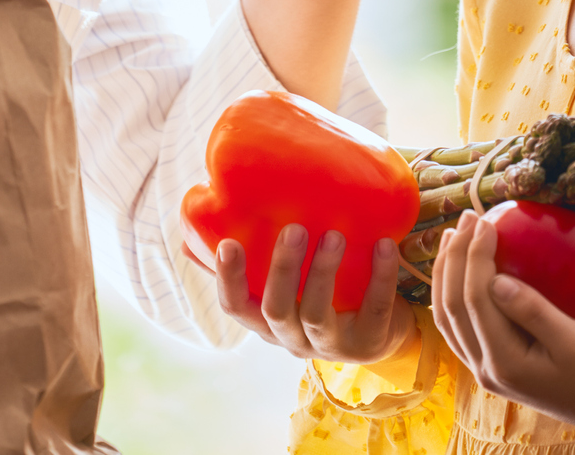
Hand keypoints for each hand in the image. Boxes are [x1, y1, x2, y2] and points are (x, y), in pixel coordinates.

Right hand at [205, 223, 418, 367]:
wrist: (382, 333)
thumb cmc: (324, 298)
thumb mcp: (286, 288)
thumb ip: (251, 266)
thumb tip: (191, 240)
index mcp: (268, 322)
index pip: (237, 307)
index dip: (229, 279)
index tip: (228, 243)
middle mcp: (293, 338)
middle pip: (277, 310)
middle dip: (283, 270)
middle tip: (294, 230)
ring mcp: (330, 345)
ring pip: (318, 314)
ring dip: (323, 272)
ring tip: (334, 235)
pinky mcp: (368, 343)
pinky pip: (374, 309)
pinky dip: (380, 277)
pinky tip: (383, 245)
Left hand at [430, 211, 574, 441]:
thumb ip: (534, 312)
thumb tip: (497, 280)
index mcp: (504, 363)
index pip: (475, 301)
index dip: (474, 257)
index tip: (486, 222)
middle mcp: (485, 370)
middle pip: (452, 307)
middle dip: (453, 258)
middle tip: (468, 218)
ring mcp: (483, 370)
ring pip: (447, 318)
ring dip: (445, 274)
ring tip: (453, 236)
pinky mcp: (489, 365)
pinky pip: (458, 326)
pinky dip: (451, 293)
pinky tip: (459, 269)